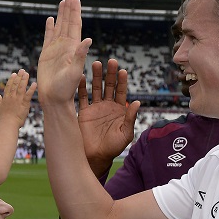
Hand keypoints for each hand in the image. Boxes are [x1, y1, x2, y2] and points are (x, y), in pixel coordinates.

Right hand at [0, 69, 36, 127]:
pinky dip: (32, 89)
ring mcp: (18, 100)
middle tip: (22, 70)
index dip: (11, 79)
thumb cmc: (3, 118)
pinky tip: (34, 84)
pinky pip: (29, 95)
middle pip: (15, 84)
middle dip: (19, 77)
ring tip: (27, 74)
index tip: (14, 74)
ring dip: (24, 80)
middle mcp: (12, 97)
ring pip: (21, 87)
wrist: (8, 124)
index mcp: (6, 98)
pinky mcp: (24, 103)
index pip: (9, 86)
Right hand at [37, 0, 92, 106]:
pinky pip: (48, 37)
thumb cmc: (65, 89)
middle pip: (68, 23)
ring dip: (61, 14)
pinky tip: (51, 19)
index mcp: (74, 48)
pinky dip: (50, 27)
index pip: (75, 26)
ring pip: (59, 27)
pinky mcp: (47, 54)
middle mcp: (66, 47)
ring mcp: (56, 50)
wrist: (54, 99)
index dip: (75, 12)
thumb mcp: (75, 72)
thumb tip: (88, 39)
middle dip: (69, 9)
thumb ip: (80, 56)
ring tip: (63, 1)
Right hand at [78, 59, 139, 174]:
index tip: (122, 71)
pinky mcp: (84, 112)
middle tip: (111, 61)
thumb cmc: (113, 147)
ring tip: (96, 63)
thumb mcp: (125, 133)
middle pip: (109, 86)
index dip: (122, 81)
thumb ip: (130, 118)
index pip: (121, 91)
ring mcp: (95, 108)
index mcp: (119, 110)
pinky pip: (82, 97)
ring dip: (97, 76)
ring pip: (96, 88)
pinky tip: (82, 77)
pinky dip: (82, 87)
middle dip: (110, 74)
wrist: (96, 156)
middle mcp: (107, 106)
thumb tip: (137, 103)